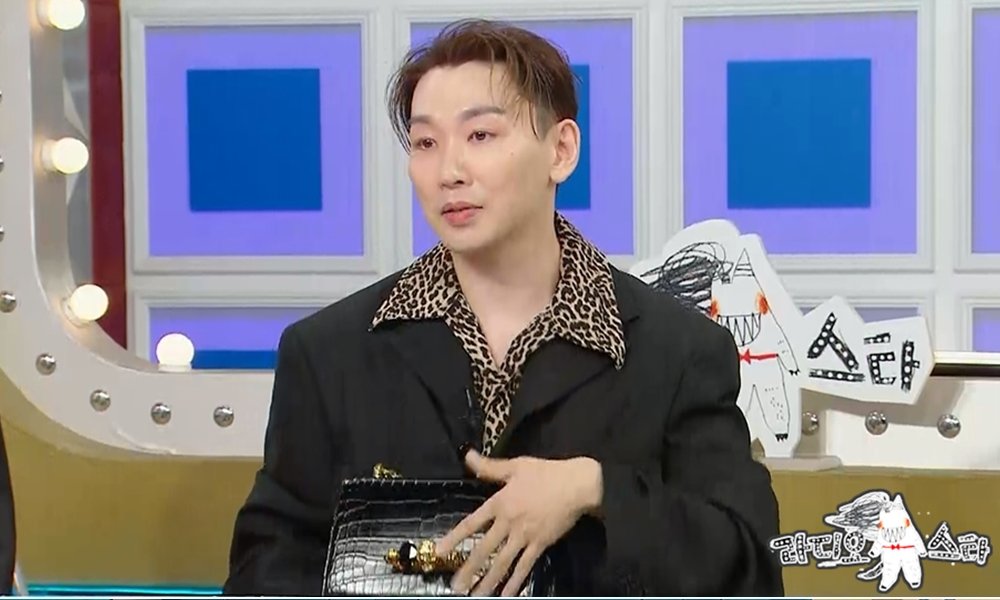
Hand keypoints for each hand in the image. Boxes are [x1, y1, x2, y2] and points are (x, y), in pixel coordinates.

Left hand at [435, 451, 602, 595]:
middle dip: (468, 568)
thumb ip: (489, 466)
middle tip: (455, 586)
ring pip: (502, 563)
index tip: (440, 551)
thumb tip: (467, 456)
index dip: (454, 538)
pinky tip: (506, 595)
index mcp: (500, 502)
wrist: (577, 484)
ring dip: (488, 581)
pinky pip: (525, 567)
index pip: (472, 523)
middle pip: (485, 549)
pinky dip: (515, 583)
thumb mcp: (515, 465)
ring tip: (475, 595)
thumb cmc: (546, 473)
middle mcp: (509, 522)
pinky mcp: (540, 545)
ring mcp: (525, 536)